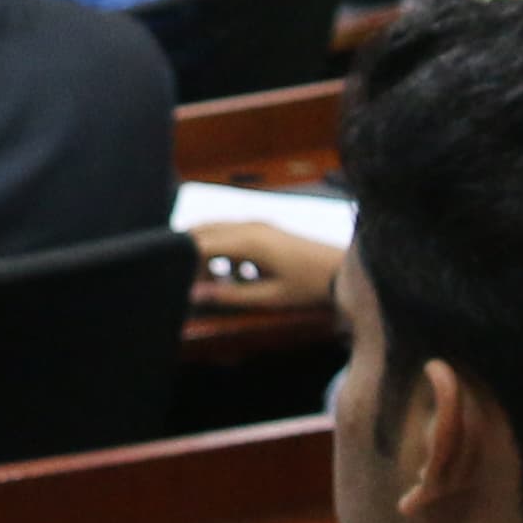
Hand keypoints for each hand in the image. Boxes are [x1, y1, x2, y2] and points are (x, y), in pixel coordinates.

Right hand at [186, 219, 348, 311]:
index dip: (184, 263)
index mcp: (247, 240)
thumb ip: (229, 295)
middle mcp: (249, 226)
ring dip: (207, 254)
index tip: (181, 285)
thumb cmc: (308, 286)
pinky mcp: (264, 230)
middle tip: (190, 283)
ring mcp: (257, 225)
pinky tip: (237, 277)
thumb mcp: (268, 297)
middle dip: (190, 256)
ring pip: (216, 232)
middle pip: (203, 231)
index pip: (199, 243)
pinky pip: (232, 236)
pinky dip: (224, 253)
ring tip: (212, 284)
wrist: (341, 270)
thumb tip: (196, 294)